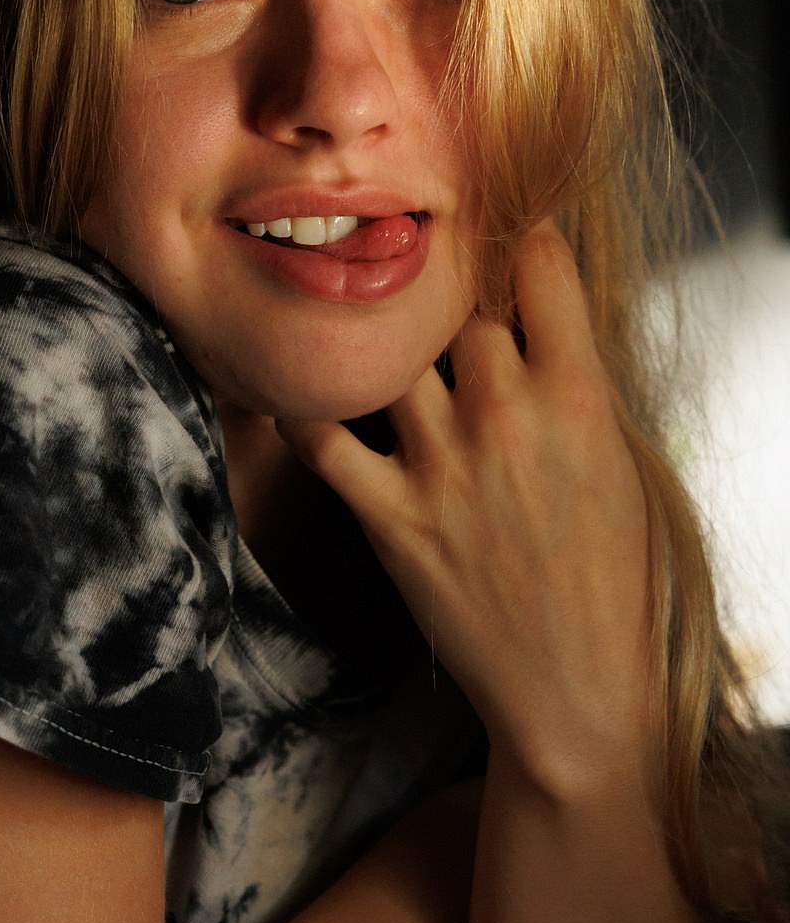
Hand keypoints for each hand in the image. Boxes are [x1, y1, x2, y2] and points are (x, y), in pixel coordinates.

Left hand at [275, 220, 656, 802]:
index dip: (521, 240)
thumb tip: (528, 320)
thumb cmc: (614, 579)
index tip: (505, 235)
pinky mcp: (390, 517)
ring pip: (389, 356)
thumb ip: (572, 385)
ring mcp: (442, 466)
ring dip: (382, 349)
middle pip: (455, 307)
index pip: (542, 270)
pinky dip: (305, 412)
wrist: (574, 687)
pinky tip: (302, 394)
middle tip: (429, 298)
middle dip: (446, 301)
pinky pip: (322, 439)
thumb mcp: (619, 462)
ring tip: (369, 339)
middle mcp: (508, 418)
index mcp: (580, 399)